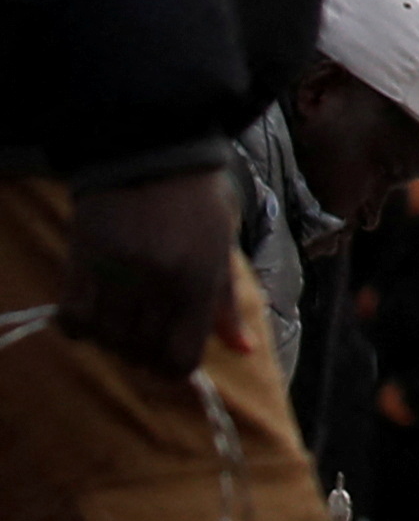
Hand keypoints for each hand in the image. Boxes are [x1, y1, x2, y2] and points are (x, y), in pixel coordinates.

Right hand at [59, 170, 249, 374]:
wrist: (155, 151)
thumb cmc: (198, 200)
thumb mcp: (222, 247)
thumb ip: (227, 304)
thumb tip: (243, 350)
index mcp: (200, 280)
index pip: (181, 357)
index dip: (174, 369)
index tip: (170, 359)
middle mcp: (159, 282)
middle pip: (142, 352)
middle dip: (144, 354)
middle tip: (145, 338)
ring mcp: (118, 273)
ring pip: (108, 339)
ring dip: (114, 341)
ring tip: (122, 323)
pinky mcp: (83, 262)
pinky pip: (73, 319)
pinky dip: (81, 326)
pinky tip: (94, 313)